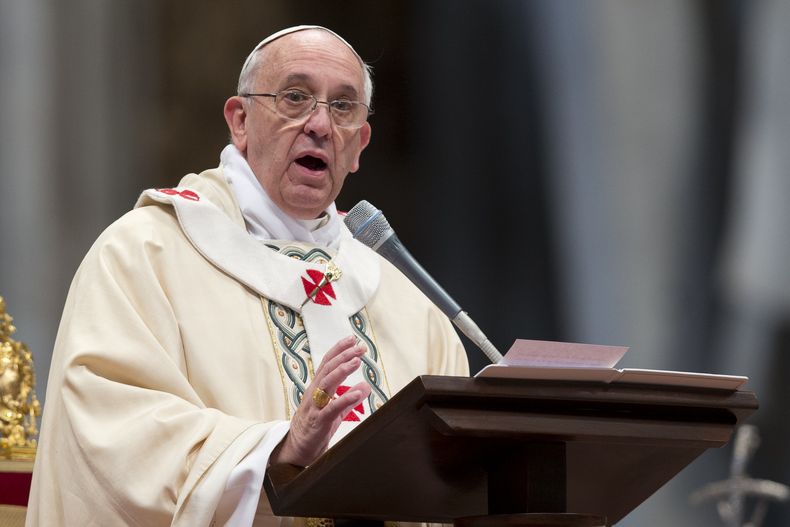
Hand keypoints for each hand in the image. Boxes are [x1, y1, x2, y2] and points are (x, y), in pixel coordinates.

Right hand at [270, 335, 371, 466]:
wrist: (297, 450)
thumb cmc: (315, 428)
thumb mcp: (335, 411)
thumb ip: (349, 398)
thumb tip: (365, 385)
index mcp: (317, 389)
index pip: (327, 364)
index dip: (338, 350)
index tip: (352, 339)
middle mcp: (314, 394)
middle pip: (327, 369)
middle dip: (344, 356)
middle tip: (360, 347)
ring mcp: (314, 407)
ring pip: (326, 384)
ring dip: (342, 370)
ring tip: (357, 361)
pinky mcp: (318, 422)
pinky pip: (331, 409)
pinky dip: (344, 399)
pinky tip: (357, 393)